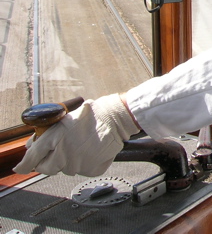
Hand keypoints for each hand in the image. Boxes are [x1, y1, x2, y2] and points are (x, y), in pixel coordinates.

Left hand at [13, 94, 139, 176]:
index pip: (32, 157)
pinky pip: (83, 170)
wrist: (116, 117)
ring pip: (67, 169)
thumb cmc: (93, 114)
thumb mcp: (66, 118)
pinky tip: (92, 150)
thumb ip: (49, 133)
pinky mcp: (90, 169)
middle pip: (47, 168)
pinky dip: (86, 163)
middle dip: (50, 162)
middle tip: (60, 152)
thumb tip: (36, 145)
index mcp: (54, 138)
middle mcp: (63, 153)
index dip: (25, 164)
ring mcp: (77, 163)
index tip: (22, 167)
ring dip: (70, 161)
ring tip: (83, 145)